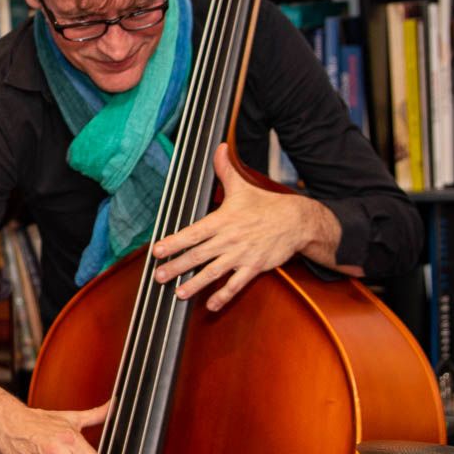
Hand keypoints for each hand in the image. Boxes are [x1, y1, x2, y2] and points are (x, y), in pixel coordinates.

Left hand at [150, 143, 340, 311]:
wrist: (297, 221)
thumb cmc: (265, 205)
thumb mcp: (242, 187)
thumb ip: (224, 170)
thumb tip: (218, 147)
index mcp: (222, 220)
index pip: (193, 232)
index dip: (174, 242)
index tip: (156, 250)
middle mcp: (229, 239)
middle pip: (199, 255)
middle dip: (177, 266)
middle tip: (158, 275)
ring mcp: (242, 255)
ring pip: (214, 272)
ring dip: (196, 284)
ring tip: (178, 294)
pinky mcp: (255, 267)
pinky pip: (237, 284)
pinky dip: (224, 296)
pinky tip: (210, 305)